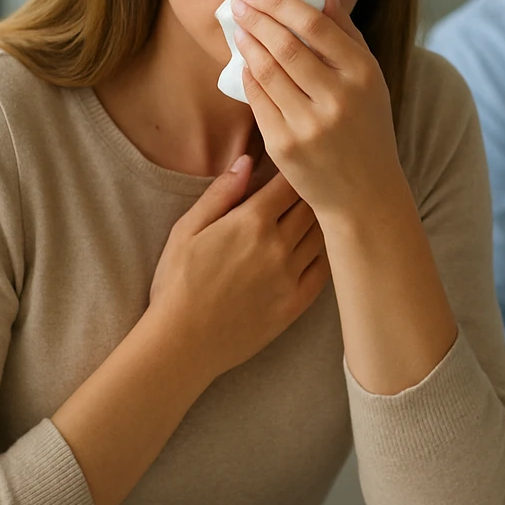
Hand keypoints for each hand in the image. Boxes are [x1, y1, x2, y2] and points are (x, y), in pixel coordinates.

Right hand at [149, 155, 330, 380]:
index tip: (301, 166)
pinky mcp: (296, 303)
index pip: (291, 183)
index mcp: (252, 221)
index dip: (298, 171)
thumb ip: (220, 193)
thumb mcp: (187, 230)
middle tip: (316, 186)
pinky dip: (328, 254)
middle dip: (314, 193)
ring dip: (324, 221)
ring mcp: (291, 275)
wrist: (181, 343)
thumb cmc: (177, 283)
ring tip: (323, 213)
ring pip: (323, 235)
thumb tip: (247, 161)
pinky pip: (325, 270)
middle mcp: (278, 245)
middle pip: (312, 206)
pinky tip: (322, 248)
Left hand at [230, 0, 405, 221]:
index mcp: (364, 74)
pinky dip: (248, 76)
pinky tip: (245, 61)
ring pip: (267, 71)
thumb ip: (344, 30)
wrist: (364, 193)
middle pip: (286, 46)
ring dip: (248, 43)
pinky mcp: (285, 146)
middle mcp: (338, 98)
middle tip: (238, 0)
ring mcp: (309, 124)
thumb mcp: (368, 77)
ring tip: (239, 27)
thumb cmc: (366, 125)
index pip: (315, 25)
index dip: (281, 2)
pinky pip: (258, 100)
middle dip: (257, 18)